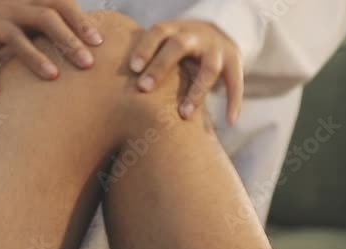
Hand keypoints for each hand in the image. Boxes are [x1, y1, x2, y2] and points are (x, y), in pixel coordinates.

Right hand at [0, 0, 103, 97]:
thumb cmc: (21, 27)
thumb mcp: (40, 20)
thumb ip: (65, 28)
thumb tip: (104, 47)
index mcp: (34, 0)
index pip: (61, 4)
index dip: (80, 21)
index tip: (98, 42)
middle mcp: (14, 6)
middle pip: (44, 18)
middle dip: (67, 40)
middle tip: (86, 63)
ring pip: (15, 37)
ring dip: (35, 57)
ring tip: (53, 76)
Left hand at [129, 20, 243, 124]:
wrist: (219, 33)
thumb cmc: (179, 49)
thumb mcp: (166, 45)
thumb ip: (147, 59)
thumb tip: (109, 85)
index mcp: (176, 29)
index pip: (158, 32)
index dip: (145, 48)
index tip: (133, 69)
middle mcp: (197, 36)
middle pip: (179, 46)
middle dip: (161, 66)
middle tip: (143, 89)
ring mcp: (217, 49)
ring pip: (208, 69)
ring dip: (196, 92)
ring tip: (184, 114)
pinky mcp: (235, 62)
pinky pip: (235, 84)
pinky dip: (233, 102)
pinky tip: (230, 122)